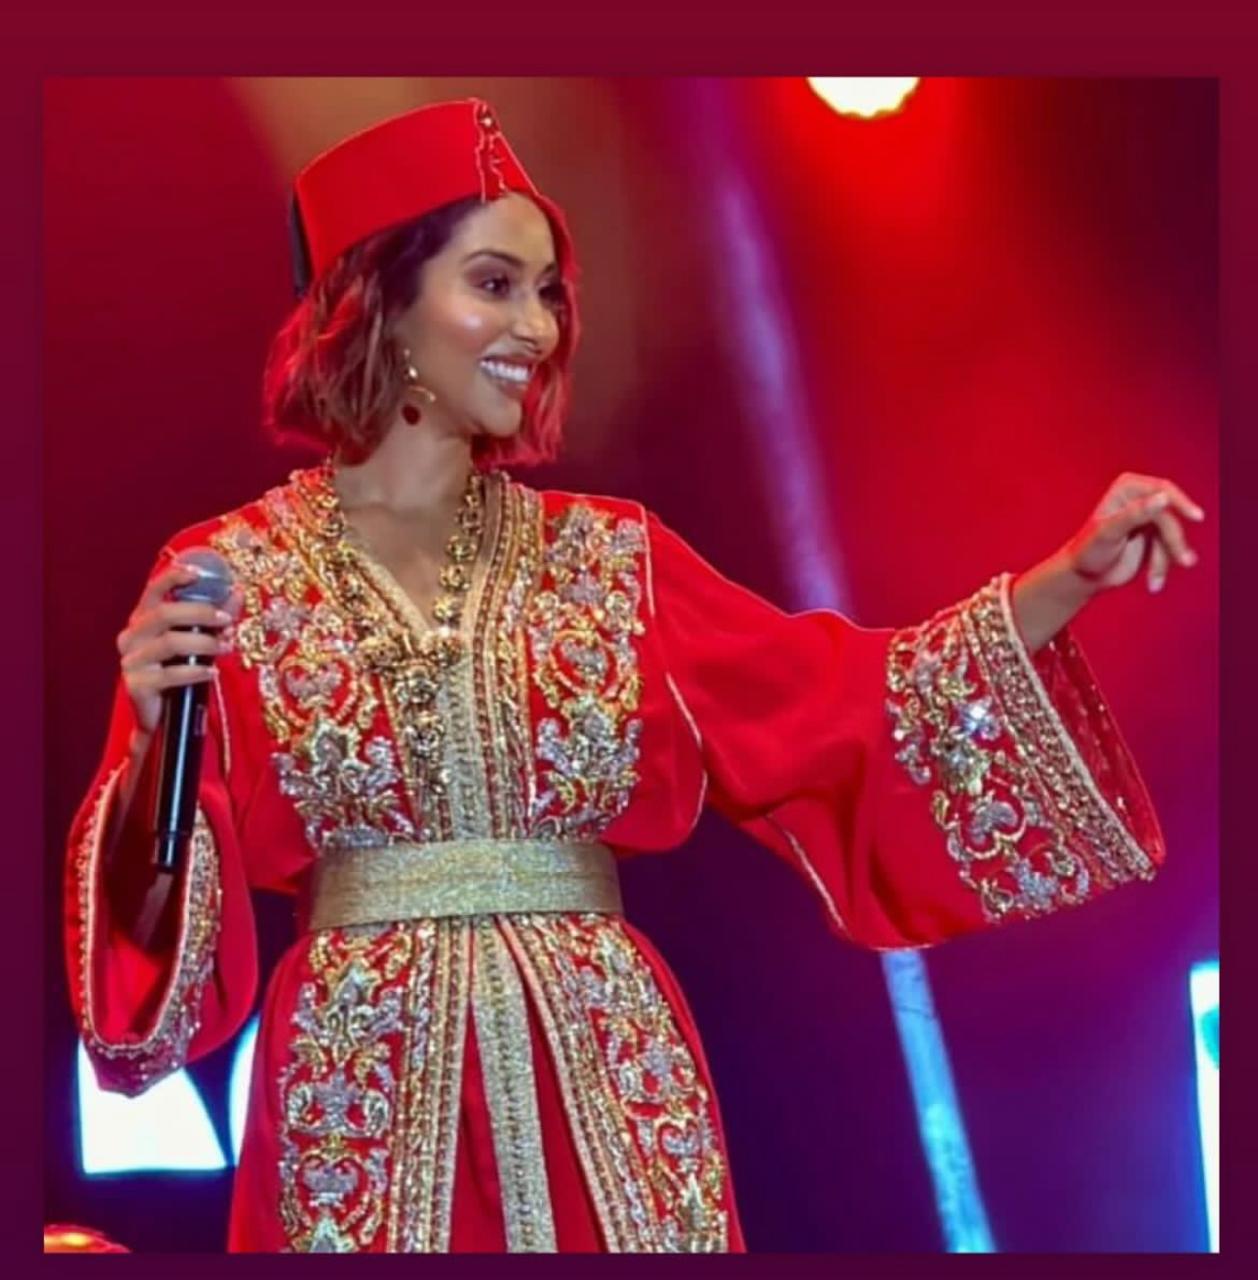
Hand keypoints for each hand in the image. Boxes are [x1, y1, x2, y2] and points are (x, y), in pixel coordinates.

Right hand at [115, 561, 242, 740]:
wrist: (163, 716)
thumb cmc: (180, 672)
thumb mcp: (199, 641)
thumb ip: (214, 617)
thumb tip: (236, 592)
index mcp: (142, 620)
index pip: (153, 590)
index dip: (172, 577)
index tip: (198, 572)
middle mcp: (131, 636)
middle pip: (164, 613)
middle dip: (200, 613)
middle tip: (226, 620)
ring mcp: (131, 661)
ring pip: (170, 642)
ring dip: (204, 643)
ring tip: (225, 648)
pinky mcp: (136, 684)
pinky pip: (170, 674)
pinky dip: (196, 671)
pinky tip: (212, 673)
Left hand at [1061, 471, 1204, 595]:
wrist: (1083, 577)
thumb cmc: (1088, 551)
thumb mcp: (1109, 532)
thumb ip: (1134, 514)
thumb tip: (1163, 498)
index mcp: (1127, 489)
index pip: (1162, 490)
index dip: (1181, 502)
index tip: (1196, 517)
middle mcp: (1141, 499)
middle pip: (1170, 518)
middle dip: (1173, 543)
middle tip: (1183, 562)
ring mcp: (1149, 519)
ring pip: (1173, 536)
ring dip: (1166, 560)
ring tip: (1154, 583)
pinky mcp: (1155, 538)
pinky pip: (1170, 549)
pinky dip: (1163, 566)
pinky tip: (1154, 583)